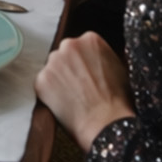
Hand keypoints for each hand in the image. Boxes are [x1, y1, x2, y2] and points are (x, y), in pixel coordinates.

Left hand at [35, 33, 134, 150]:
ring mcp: (53, 62)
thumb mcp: (120, 68)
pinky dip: (50, 93)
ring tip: (74, 96)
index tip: (89, 73)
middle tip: (81, 86)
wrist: (106, 122)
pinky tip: (65, 103)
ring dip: (59, 79)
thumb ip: (104, 56)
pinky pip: (44, 84)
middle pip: (65, 54)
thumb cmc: (118, 100)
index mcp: (90, 39)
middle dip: (70, 68)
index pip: (82, 46)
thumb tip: (99, 57)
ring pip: (53, 68)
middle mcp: (69, 45)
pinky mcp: (41, 79)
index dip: (86, 62)